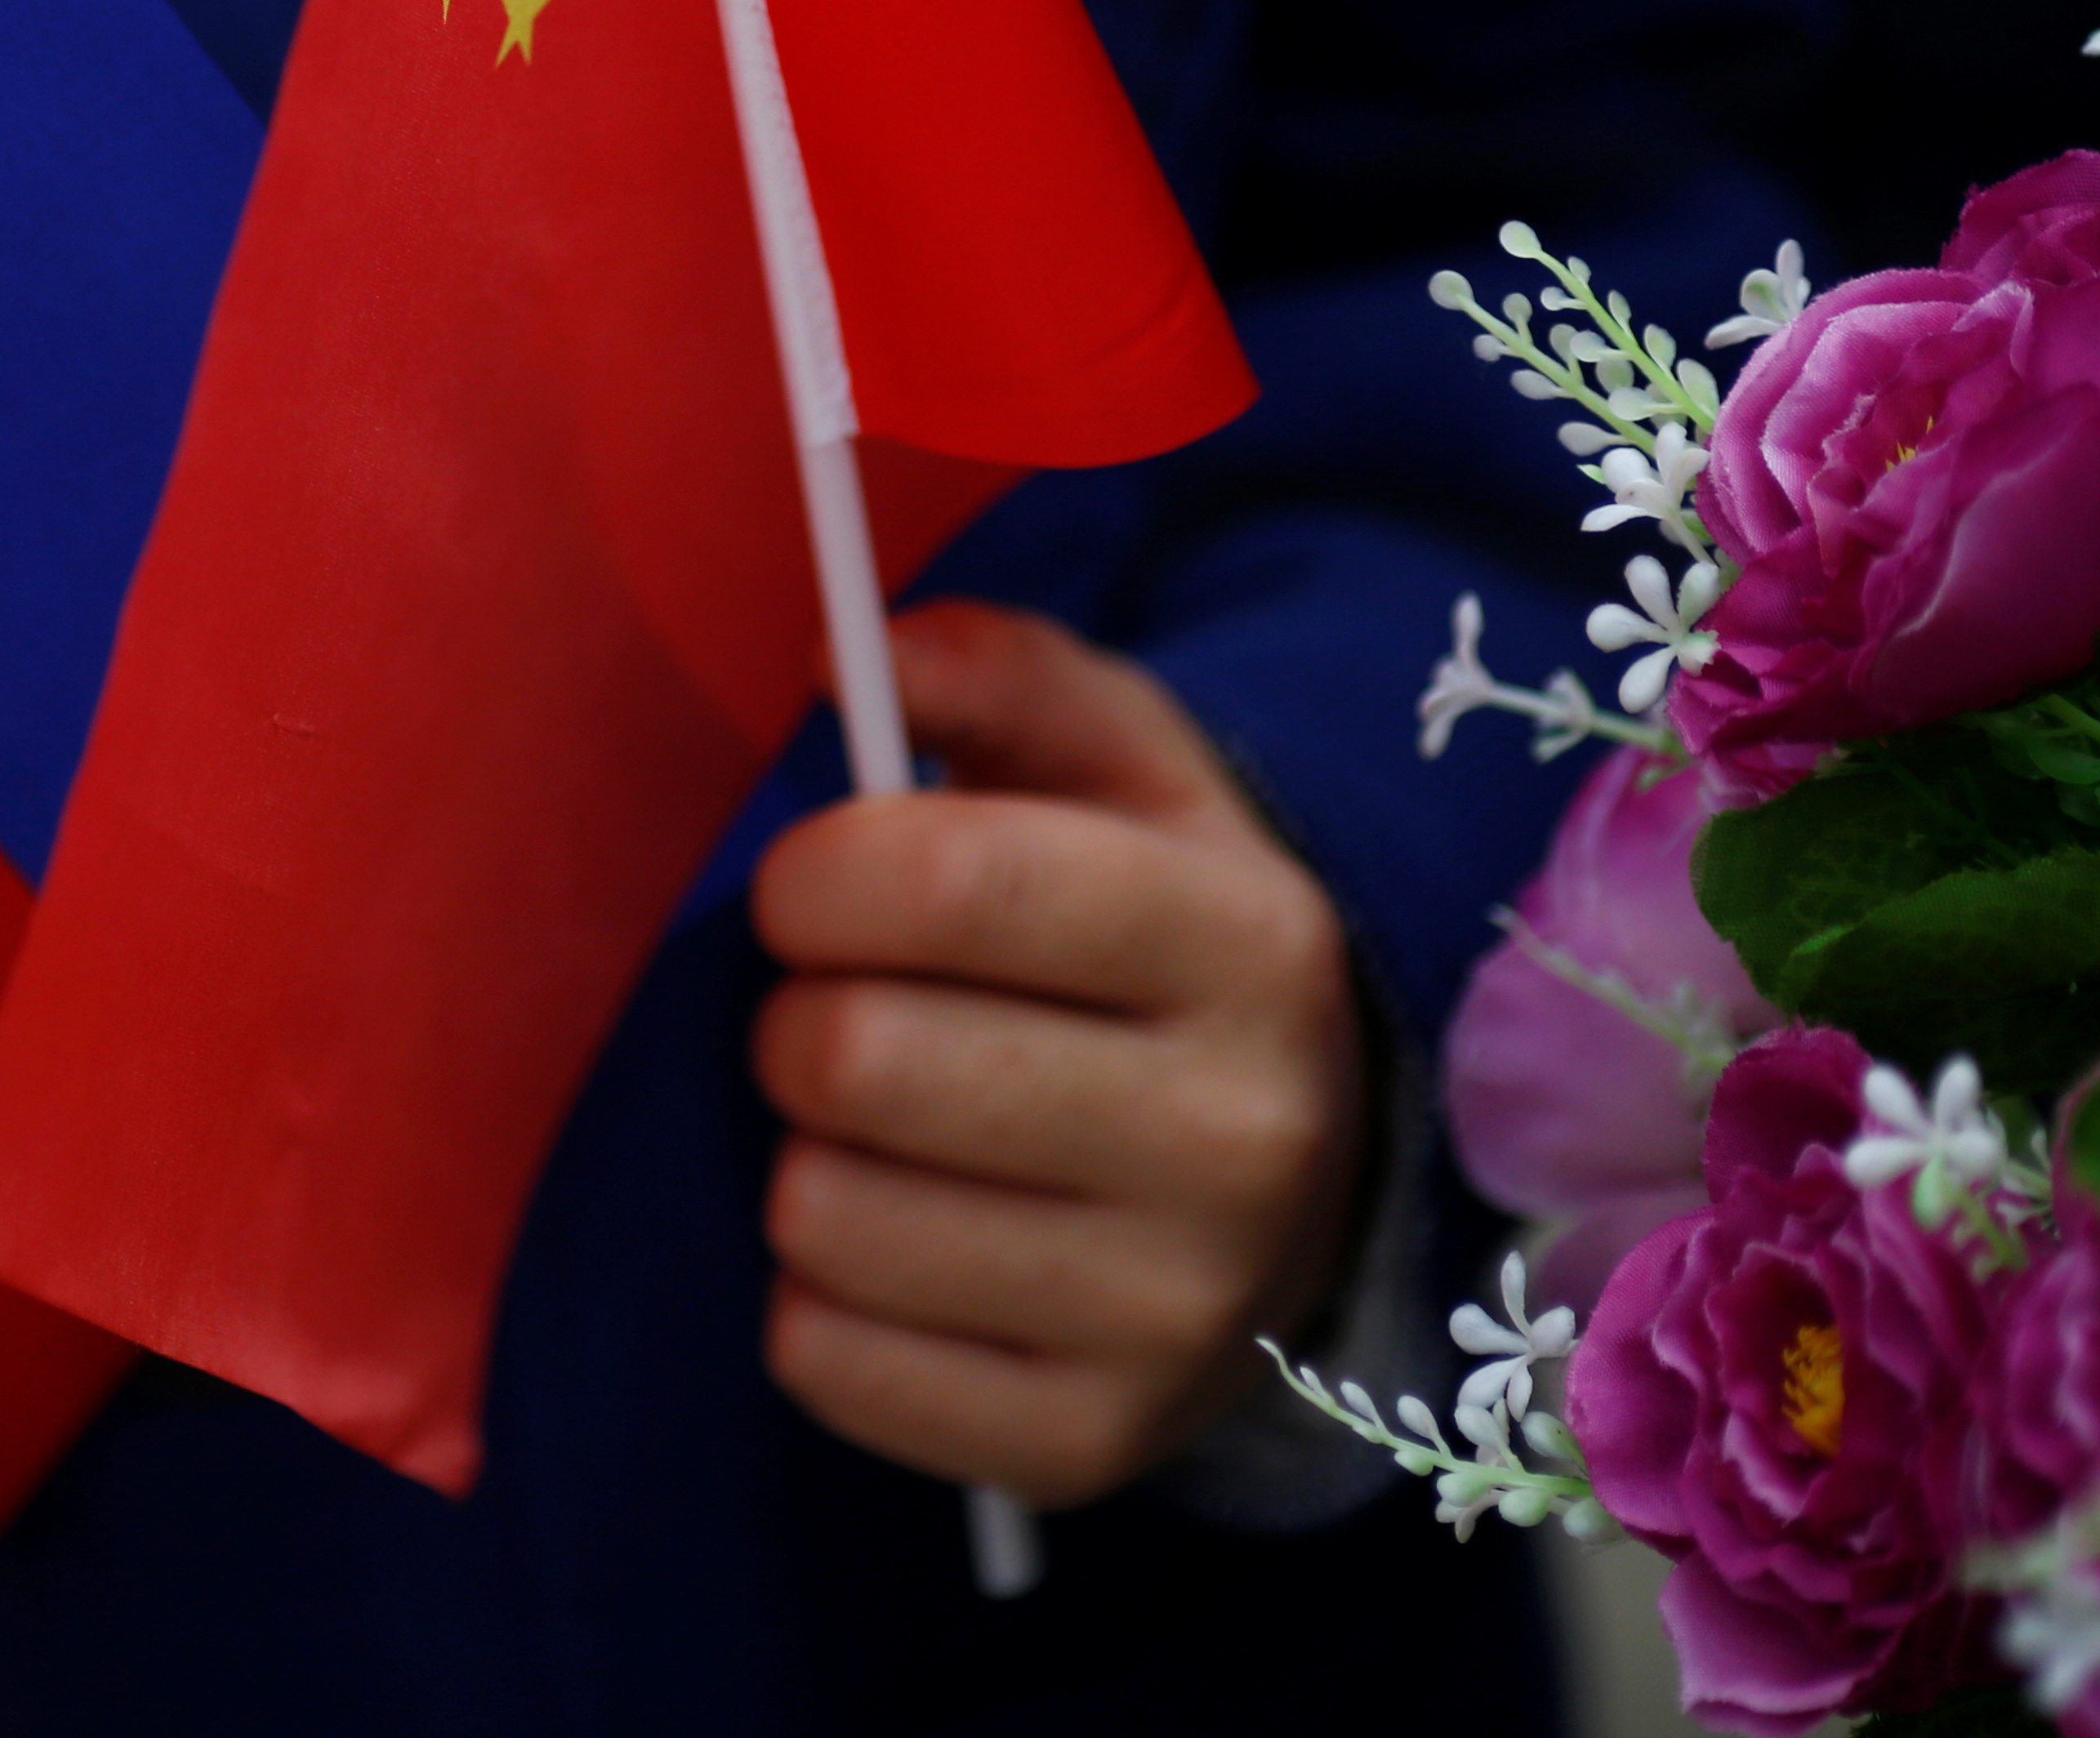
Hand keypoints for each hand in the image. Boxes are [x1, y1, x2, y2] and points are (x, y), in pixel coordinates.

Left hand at [746, 602, 1366, 1506]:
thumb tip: (863, 657)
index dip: (818, 872)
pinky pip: (826, 1359)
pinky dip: (817, 1297)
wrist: (1301, 1186)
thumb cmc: (1154, 939)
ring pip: (823, 1218)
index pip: (953, 884)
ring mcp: (1175, 1313)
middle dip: (798, 1019)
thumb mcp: (1121, 775)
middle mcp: (1240, 1137)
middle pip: (860, 1060)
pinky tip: (904, 1248)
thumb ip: (999, 680)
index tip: (804, 887)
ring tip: (887, 1137)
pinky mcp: (1089, 1442)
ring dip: (806, 1160)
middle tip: (840, 1017)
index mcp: (1250, 943)